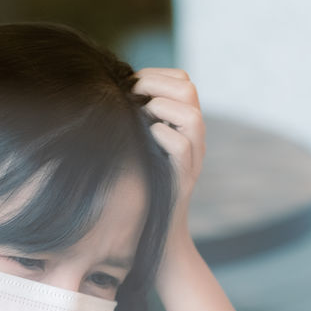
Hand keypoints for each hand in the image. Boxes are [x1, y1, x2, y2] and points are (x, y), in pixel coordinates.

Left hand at [132, 67, 205, 247]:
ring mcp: (193, 160)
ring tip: (141, 118)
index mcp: (186, 127)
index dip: (157, 76)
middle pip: (190, 90)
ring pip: (192, 117)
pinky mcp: (183, 180)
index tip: (132, 87)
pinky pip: (181, 147)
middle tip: (133, 98)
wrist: (157, 235)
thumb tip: (115, 90)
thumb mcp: (141, 146)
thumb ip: (139, 120)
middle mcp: (195, 140)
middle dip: (156, 85)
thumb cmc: (142, 188)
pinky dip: (162, 135)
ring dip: (160, 108)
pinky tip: (146, 138)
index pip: (184, 81)